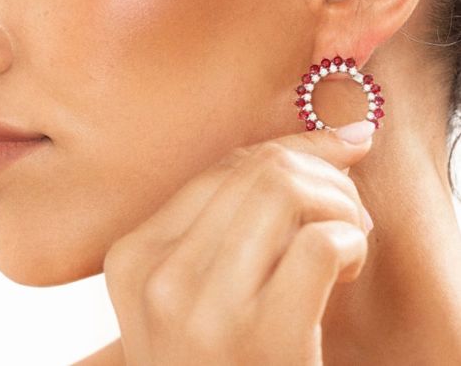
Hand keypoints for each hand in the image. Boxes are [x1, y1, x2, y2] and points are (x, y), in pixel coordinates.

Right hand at [103, 123, 374, 365]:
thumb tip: (329, 139)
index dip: (291, 149)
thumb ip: (233, 214)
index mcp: (133, 254)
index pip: (225, 166)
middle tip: (346, 207)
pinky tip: (345, 268)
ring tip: (347, 235)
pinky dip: (349, 242)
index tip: (338, 148)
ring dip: (339, 202)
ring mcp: (203, 307)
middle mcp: (157, 275)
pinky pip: (319, 243)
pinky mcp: (261, 338)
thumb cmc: (218, 355)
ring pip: (285, 190)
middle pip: (259, 171)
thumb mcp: (198, 284)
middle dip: (322, 171)